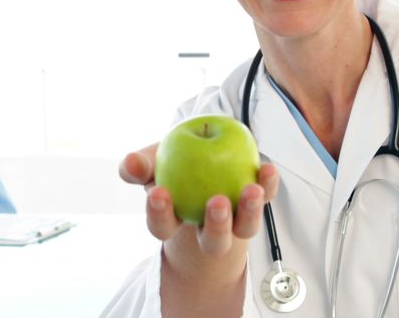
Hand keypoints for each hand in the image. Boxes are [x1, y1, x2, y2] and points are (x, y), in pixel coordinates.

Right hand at [119, 142, 279, 255]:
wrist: (201, 157)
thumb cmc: (170, 164)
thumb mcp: (152, 161)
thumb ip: (138, 164)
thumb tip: (130, 163)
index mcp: (175, 222)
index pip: (163, 226)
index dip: (160, 213)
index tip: (159, 193)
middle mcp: (208, 230)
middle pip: (213, 240)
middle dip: (216, 225)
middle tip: (216, 202)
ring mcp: (235, 221)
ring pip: (244, 228)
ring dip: (249, 211)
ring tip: (251, 190)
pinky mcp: (255, 203)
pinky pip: (265, 198)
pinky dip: (268, 185)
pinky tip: (268, 169)